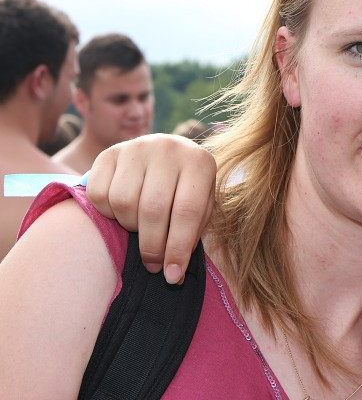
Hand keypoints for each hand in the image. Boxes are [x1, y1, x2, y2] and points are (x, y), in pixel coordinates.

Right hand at [86, 134, 215, 283]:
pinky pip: (100, 195)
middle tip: (154, 265)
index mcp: (199, 162)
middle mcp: (168, 148)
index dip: (178, 248)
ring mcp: (137, 147)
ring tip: (141, 227)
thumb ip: (190, 236)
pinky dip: (108, 213)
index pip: (187, 211)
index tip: (172, 276)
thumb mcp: (200, 207)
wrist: (165, 156)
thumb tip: (173, 275)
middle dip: (152, 247)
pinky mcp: (109, 153)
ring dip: (130, 227)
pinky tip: (122, 212)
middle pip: (153, 209)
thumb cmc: (186, 190)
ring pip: (123, 203)